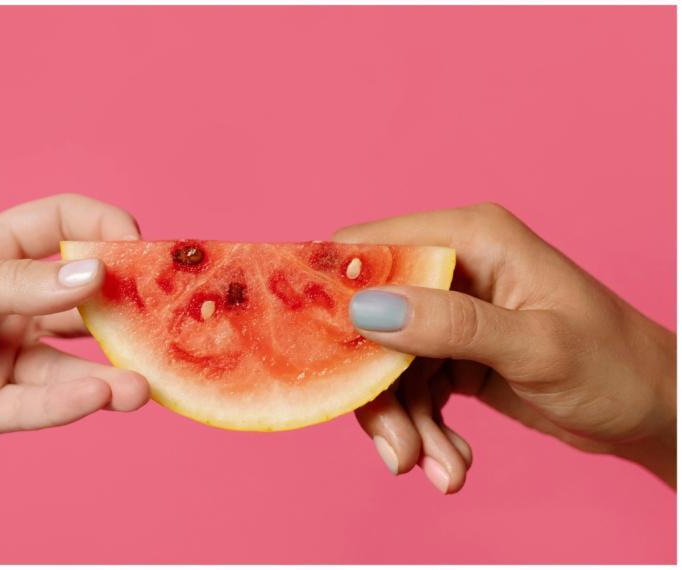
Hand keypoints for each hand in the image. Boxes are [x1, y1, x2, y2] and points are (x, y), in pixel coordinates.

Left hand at [0, 194, 149, 479]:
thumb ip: (14, 283)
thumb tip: (92, 271)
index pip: (59, 226)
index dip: (102, 229)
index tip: (138, 250)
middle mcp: (3, 303)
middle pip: (79, 296)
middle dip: (122, 307)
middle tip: (159, 322)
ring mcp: (0, 355)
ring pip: (70, 361)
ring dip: (110, 372)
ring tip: (140, 386)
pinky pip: (39, 403)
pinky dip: (69, 403)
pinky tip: (98, 399)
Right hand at [336, 203, 675, 492]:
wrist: (653, 411)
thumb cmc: (614, 367)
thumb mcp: (536, 347)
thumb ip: (452, 325)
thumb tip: (367, 310)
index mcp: (470, 238)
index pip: (371, 248)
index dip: (336, 295)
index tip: (321, 357)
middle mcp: (453, 269)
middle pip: (372, 320)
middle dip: (378, 391)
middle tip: (397, 451)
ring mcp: (452, 313)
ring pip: (389, 365)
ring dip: (405, 423)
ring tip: (437, 469)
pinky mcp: (454, 352)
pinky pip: (413, 389)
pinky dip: (424, 429)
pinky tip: (451, 461)